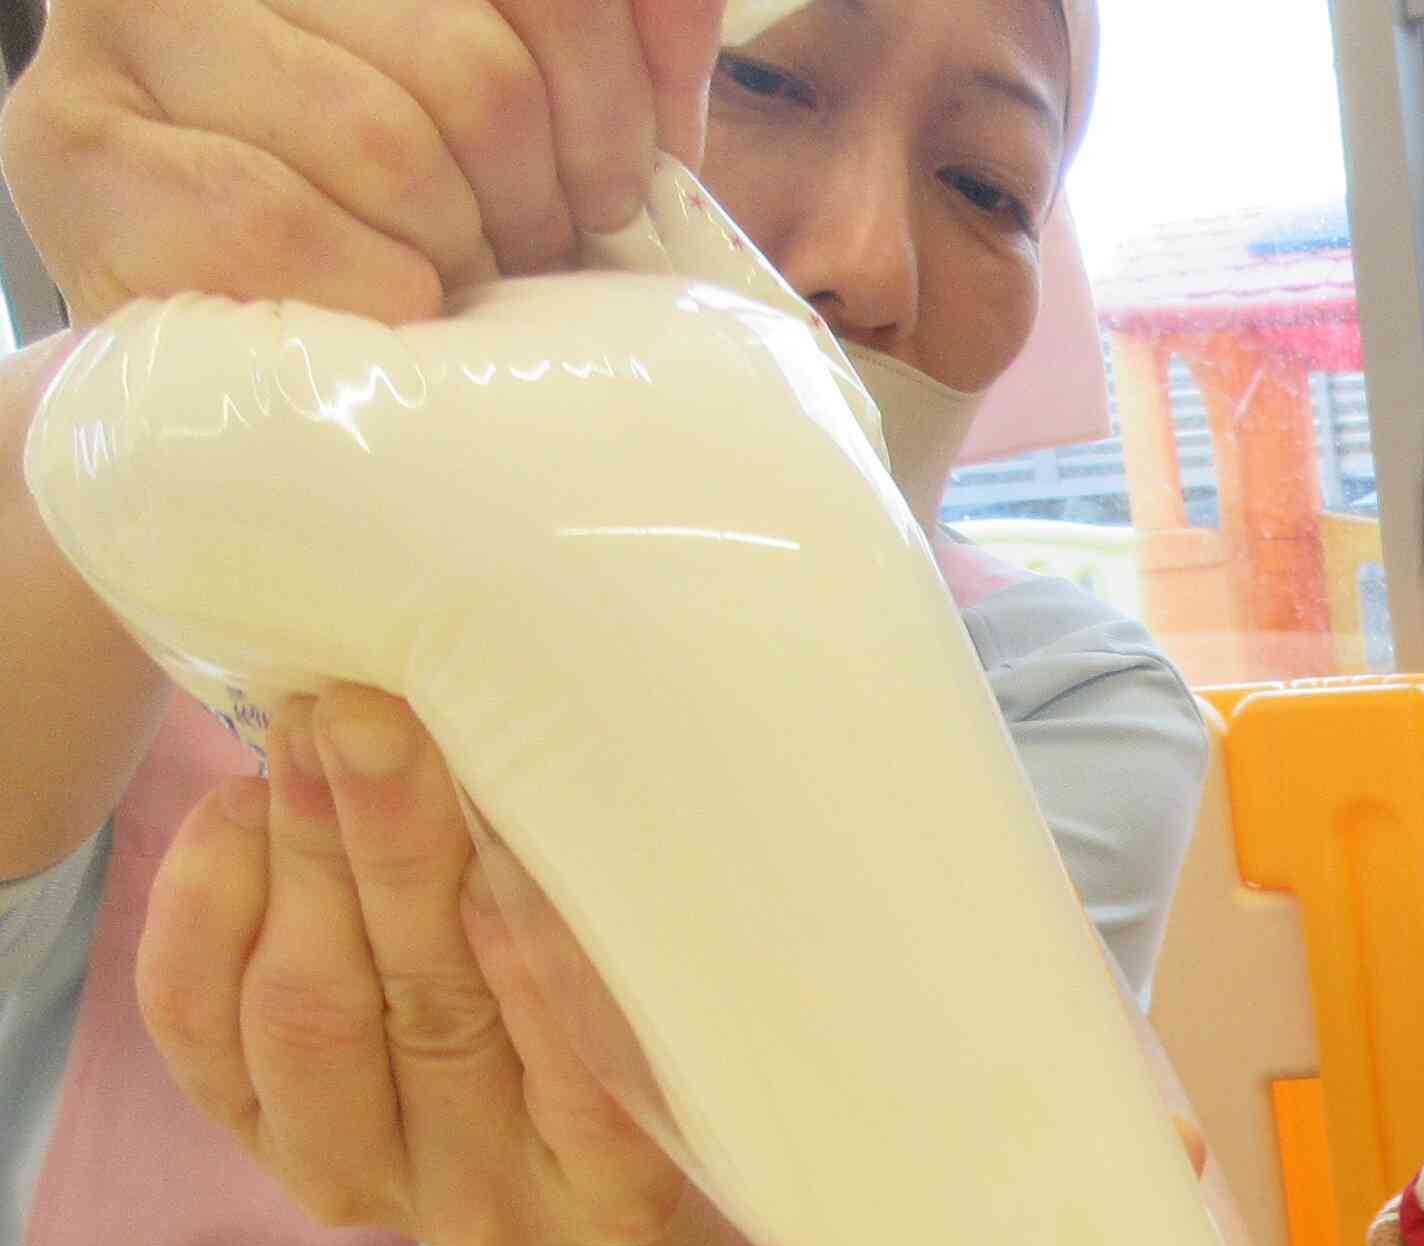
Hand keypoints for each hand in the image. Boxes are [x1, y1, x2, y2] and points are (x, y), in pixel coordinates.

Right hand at [1, 0, 722, 323]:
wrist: (222, 365)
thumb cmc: (396, 242)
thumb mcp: (519, 142)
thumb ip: (607, 60)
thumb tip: (684, 6)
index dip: (612, 106)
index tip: (608, 194)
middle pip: (478, 74)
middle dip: (533, 208)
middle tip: (519, 270)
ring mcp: (131, 39)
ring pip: (380, 141)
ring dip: (447, 262)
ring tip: (445, 300)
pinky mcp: (73, 152)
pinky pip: (265, 220)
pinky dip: (355, 295)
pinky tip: (373, 322)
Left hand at [139, 687, 688, 1245]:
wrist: (517, 1101)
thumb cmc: (609, 1002)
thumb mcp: (635, 982)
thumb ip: (589, 912)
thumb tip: (511, 763)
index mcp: (613, 1191)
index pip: (583, 1084)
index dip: (537, 960)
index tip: (512, 829)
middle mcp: (483, 1209)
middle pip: (432, 1017)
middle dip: (397, 851)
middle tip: (373, 722)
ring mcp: (354, 1182)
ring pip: (304, 1013)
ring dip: (304, 853)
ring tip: (310, 737)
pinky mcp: (245, 1134)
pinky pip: (195, 1017)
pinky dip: (210, 898)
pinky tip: (246, 807)